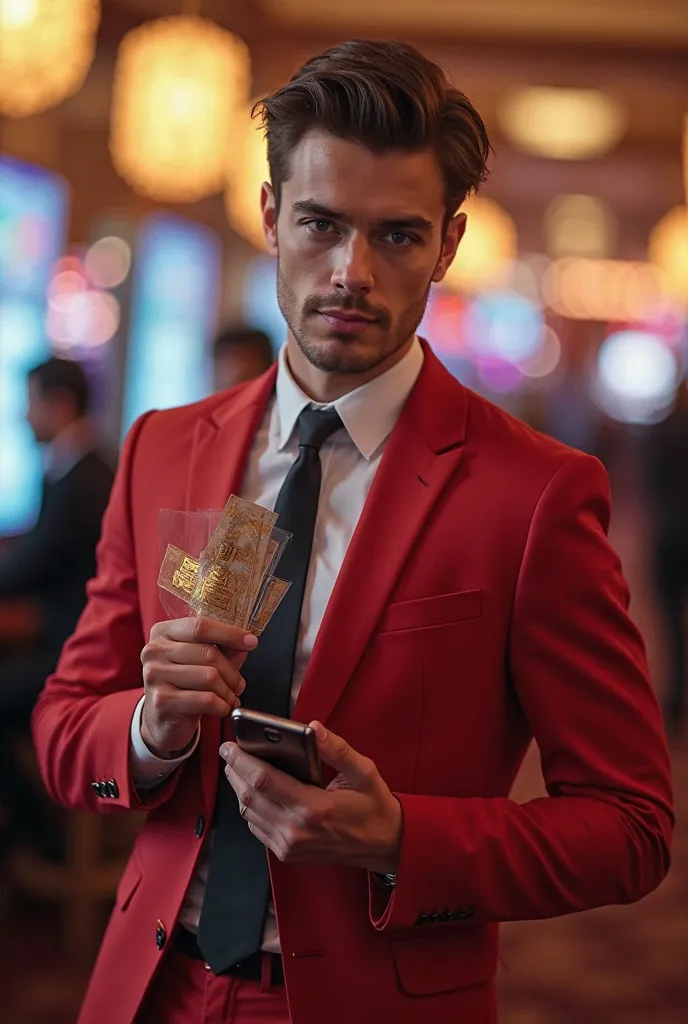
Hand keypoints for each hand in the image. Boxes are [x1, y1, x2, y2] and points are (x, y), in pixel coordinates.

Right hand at [140, 616, 257, 758]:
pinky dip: (221, 705)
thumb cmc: (183, 685)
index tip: (250, 641)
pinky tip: (221, 708)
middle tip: (239, 684)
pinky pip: (206, 699)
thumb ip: (223, 648)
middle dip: (232, 672)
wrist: (162, 719)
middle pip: (208, 652)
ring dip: (228, 691)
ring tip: (229, 697)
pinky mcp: (162, 701)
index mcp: (163, 632)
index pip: (200, 626)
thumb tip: (246, 641)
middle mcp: (154, 651)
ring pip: (209, 677)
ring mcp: (155, 676)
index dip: (230, 633)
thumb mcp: (201, 661)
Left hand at [220, 722, 401, 873]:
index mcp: (313, 807)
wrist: (383, 844)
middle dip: (234, 771)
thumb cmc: (372, 805)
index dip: (242, 761)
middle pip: (249, 797)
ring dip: (239, 789)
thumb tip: (313, 728)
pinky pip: (257, 827)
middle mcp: (296, 830)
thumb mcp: (363, 771)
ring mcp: (289, 846)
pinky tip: (253, 790)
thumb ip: (337, 749)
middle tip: (229, 751)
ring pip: (248, 813)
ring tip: (237, 767)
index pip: (264, 781)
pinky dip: (250, 807)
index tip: (230, 745)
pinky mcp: (287, 854)